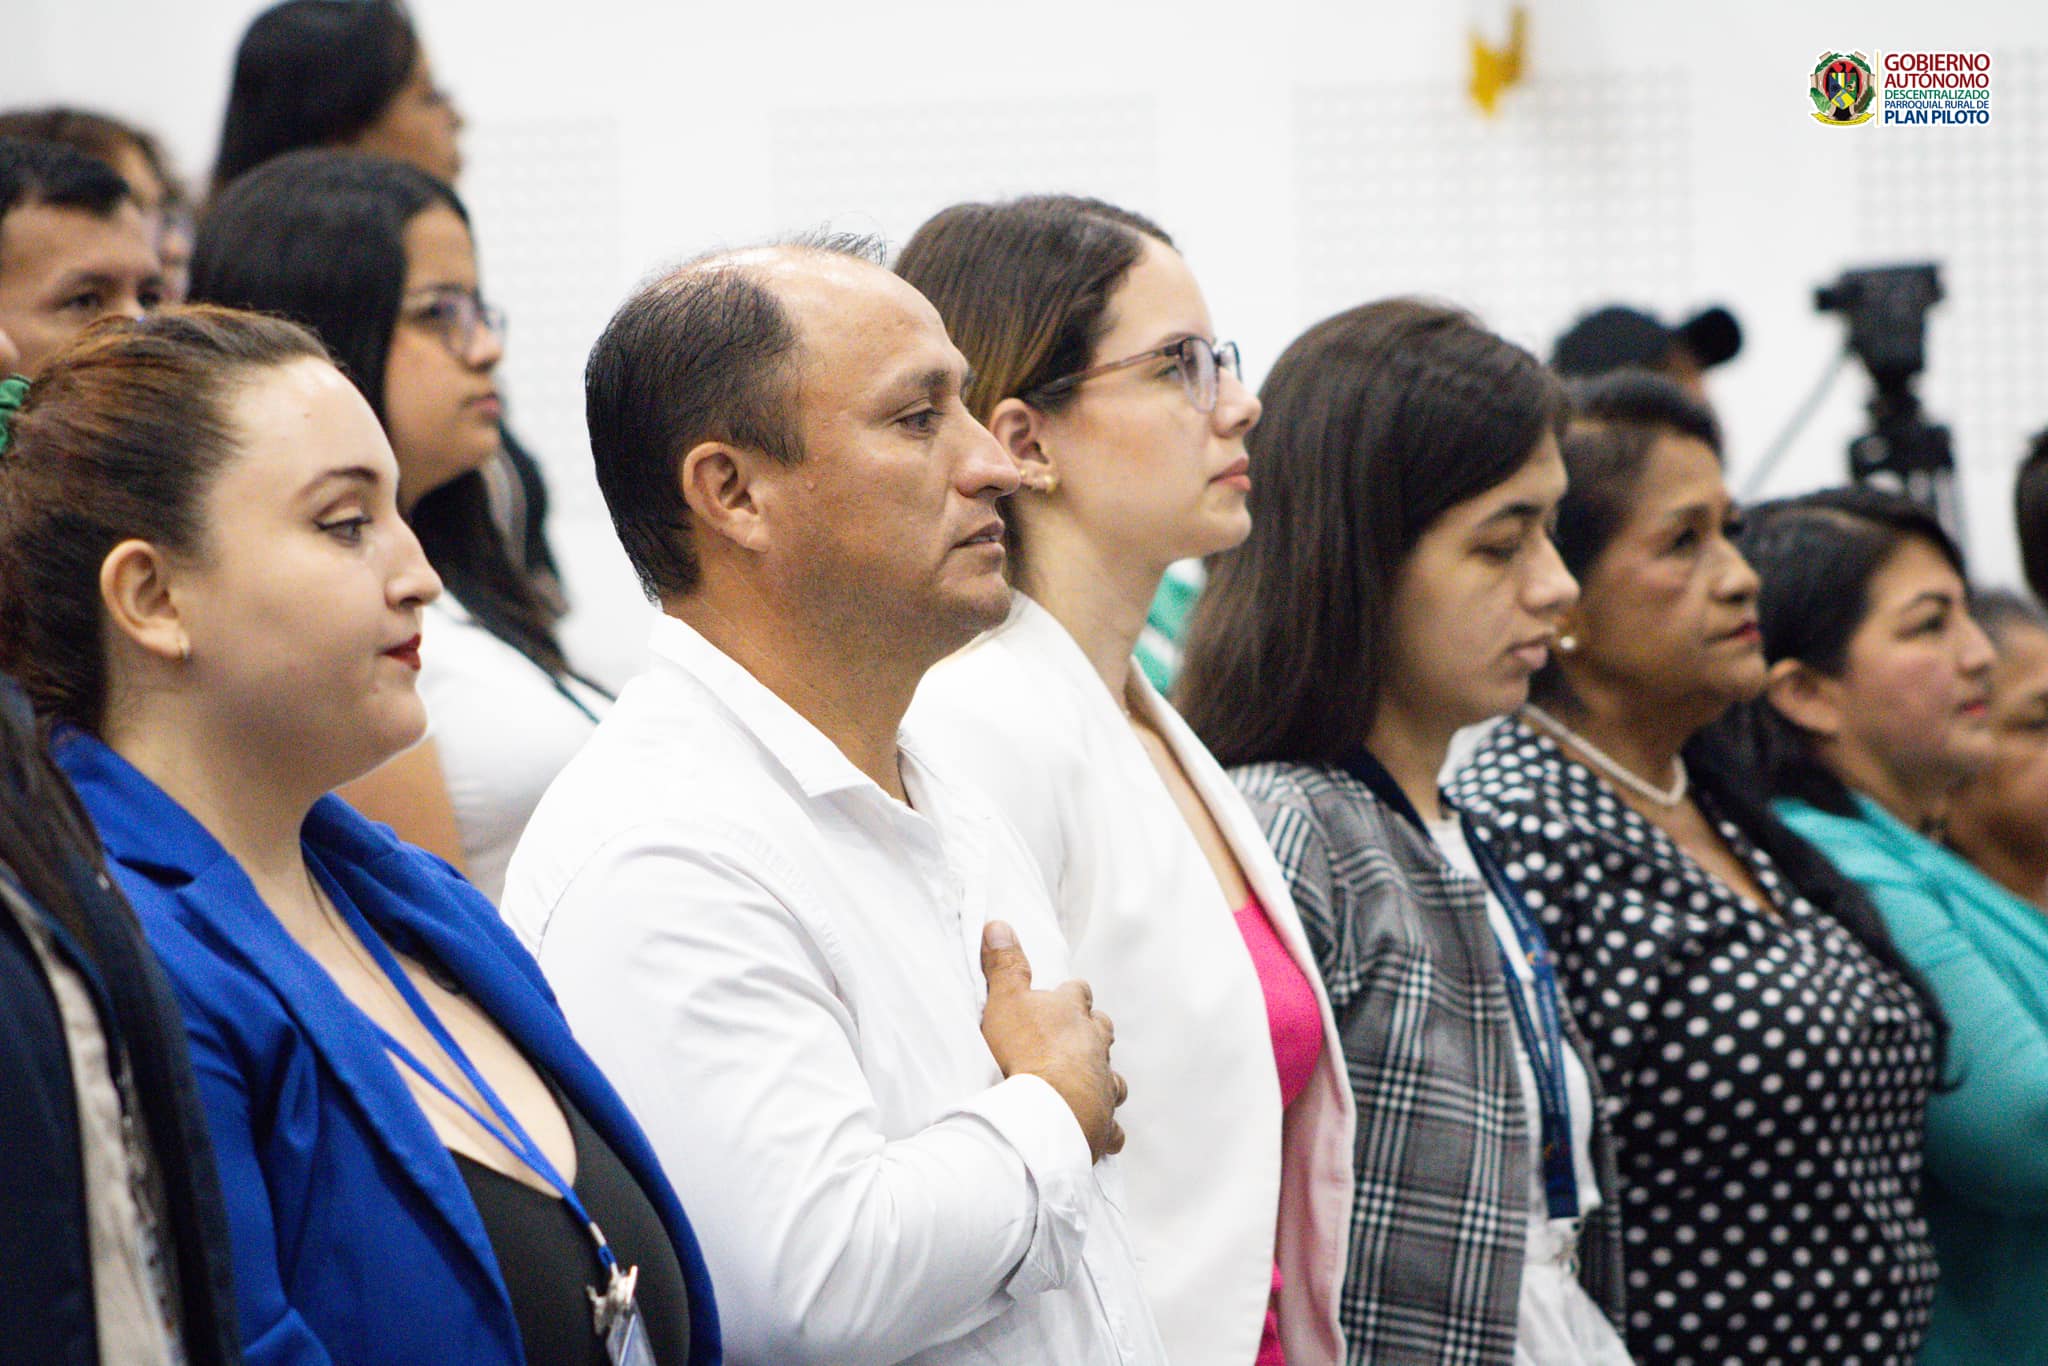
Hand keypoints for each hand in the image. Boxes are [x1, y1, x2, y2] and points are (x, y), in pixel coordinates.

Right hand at [978, 920, 1125, 1162]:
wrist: (1047, 1109)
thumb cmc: (1024, 1051)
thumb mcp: (1005, 1000)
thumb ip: (1004, 964)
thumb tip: (999, 924)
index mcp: (1072, 1014)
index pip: (1077, 992)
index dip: (1069, 994)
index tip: (1061, 996)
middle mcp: (1095, 1046)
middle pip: (1101, 1029)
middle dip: (1091, 1031)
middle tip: (1072, 1038)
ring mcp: (1103, 1084)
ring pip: (1112, 1075)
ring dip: (1100, 1076)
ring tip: (1087, 1082)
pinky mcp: (1104, 1122)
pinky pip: (1113, 1126)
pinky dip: (1107, 1127)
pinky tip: (1100, 1131)